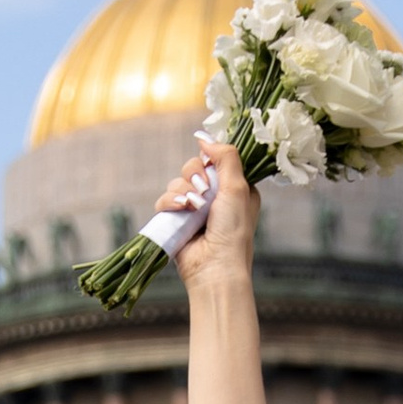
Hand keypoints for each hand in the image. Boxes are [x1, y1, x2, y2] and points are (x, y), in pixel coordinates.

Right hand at [173, 138, 258, 291]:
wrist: (214, 267)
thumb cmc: (233, 230)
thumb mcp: (237, 187)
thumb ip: (225, 156)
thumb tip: (203, 136)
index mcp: (234, 188)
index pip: (216, 160)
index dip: (210, 161)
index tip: (211, 169)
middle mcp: (214, 197)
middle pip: (193, 167)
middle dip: (194, 175)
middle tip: (203, 192)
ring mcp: (194, 209)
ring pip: (177, 182)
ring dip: (183, 191)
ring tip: (193, 208)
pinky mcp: (176, 220)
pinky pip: (164, 199)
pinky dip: (169, 202)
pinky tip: (179, 211)